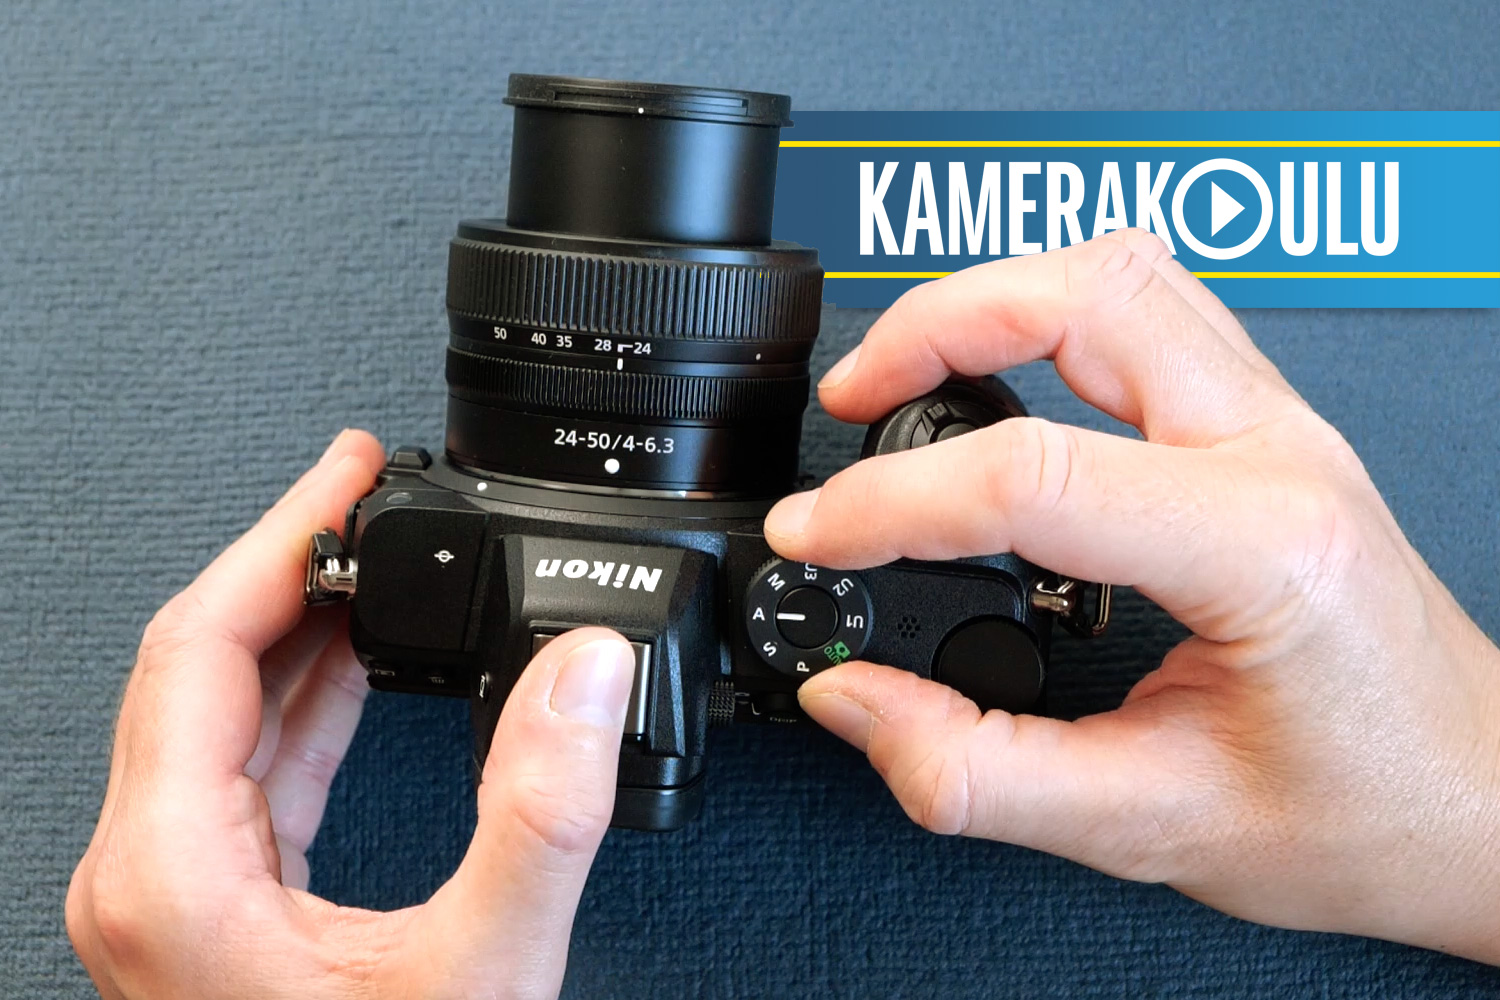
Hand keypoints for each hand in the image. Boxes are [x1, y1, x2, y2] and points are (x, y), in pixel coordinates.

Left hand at [66, 431, 638, 998]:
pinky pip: (253, 763)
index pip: (201, 642)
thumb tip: (583, 674)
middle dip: (295, 562)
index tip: (347, 473)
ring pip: (220, 706)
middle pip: (199, 658)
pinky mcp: (218, 904)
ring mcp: (176, 891)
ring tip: (381, 558)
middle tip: (370, 492)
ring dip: (305, 623)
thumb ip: (539, 814)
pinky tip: (367, 663)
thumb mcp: (480, 976)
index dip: (282, 537)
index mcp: (175, 872)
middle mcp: (151, 872)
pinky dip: (311, 695)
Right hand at [765, 229, 1499, 961]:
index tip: (818, 539)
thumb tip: (859, 705)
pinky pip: (1148, 312)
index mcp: (1263, 548)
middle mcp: (1281, 455)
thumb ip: (980, 772)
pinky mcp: (1267, 429)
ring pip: (1120, 276)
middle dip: (933, 325)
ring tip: (906, 370)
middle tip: (851, 399)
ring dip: (992, 300)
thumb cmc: (1367, 816)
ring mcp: (1282, 426)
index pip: (1033, 476)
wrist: (1480, 804)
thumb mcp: (1153, 827)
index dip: (890, 505)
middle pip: (1085, 296)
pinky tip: (1001, 375)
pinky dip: (1046, 317)